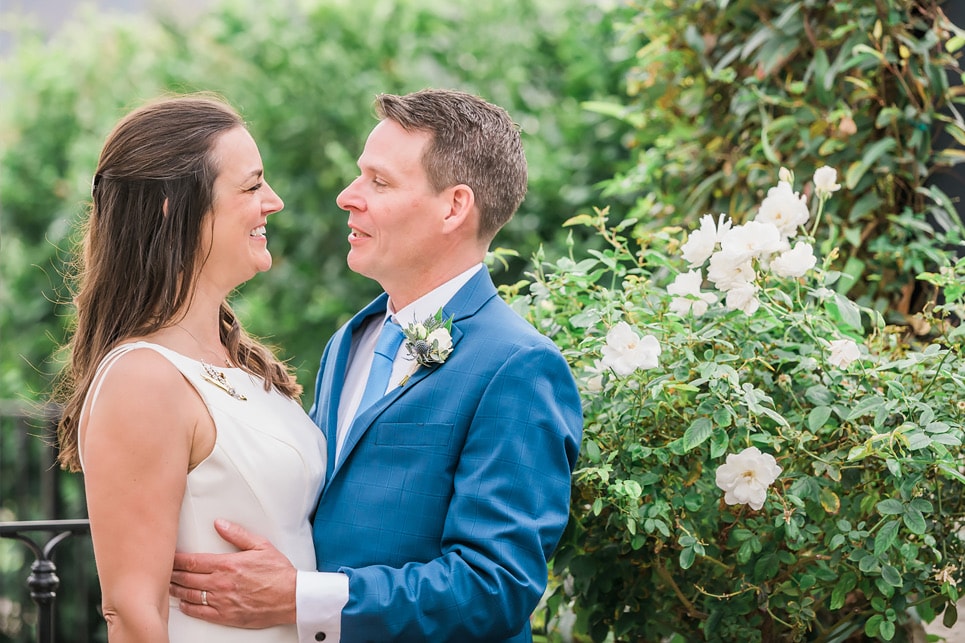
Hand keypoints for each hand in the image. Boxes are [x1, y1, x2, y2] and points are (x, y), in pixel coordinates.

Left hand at [169, 519, 296, 627]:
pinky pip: (200, 612)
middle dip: (172, 574)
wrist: (291, 597)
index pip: (193, 561)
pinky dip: (188, 607)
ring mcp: (222, 601)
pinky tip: (183, 604)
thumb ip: (238, 534)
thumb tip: (220, 524)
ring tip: (169, 586)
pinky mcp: (226, 616)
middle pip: (187, 578)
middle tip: (164, 571)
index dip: (177, 559)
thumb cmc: (278, 573)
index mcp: (227, 565)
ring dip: (176, 590)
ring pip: (190, 595)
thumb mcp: (261, 545)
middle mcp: (221, 584)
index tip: (169, 556)